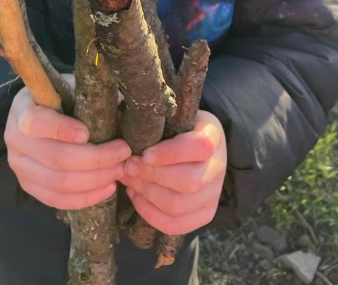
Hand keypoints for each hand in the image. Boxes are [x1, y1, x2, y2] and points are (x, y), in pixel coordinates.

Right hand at [5, 86, 130, 210]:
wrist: (38, 111)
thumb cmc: (60, 97)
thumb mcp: (71, 87)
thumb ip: (92, 96)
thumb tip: (122, 110)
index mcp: (23, 109)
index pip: (36, 122)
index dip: (61, 130)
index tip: (87, 134)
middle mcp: (15, 140)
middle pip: (55, 158)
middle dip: (96, 159)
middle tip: (123, 153)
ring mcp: (19, 167)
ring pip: (59, 183)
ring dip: (95, 180)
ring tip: (119, 171)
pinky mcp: (28, 186)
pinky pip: (57, 200)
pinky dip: (86, 198)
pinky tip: (107, 189)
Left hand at [120, 110, 226, 235]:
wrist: (198, 143)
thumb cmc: (177, 125)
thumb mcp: (171, 114)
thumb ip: (150, 116)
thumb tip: (118, 115)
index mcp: (213, 135)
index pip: (199, 146)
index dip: (170, 153)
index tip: (144, 155)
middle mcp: (219, 166)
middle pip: (189, 182)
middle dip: (152, 177)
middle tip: (129, 167)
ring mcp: (214, 194)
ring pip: (179, 206)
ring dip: (147, 194)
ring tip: (129, 180)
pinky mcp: (205, 213)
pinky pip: (176, 225)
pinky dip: (151, 214)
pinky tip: (136, 196)